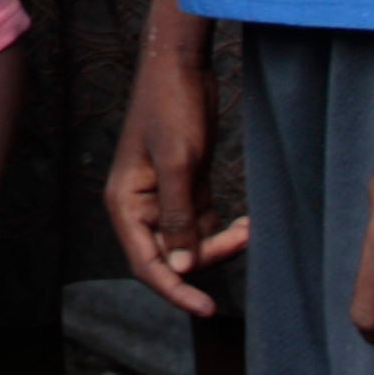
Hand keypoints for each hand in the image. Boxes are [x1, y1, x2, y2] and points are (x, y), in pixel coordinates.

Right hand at [105, 26, 246, 318]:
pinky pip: (201, 224)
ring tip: (248, 230)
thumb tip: (180, 268)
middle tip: (241, 243)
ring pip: (189, 243)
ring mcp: (163, 198)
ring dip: (219, 245)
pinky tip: (245, 225)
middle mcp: (140, 207)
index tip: (207, 308)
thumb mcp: (178, 163)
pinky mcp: (185, 187)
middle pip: (169, 257)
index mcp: (125, 205)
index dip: (175, 290)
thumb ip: (178, 218)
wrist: (181, 66)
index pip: (147, 264)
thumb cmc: (172, 109)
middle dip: (205, 259)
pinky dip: (222, 230)